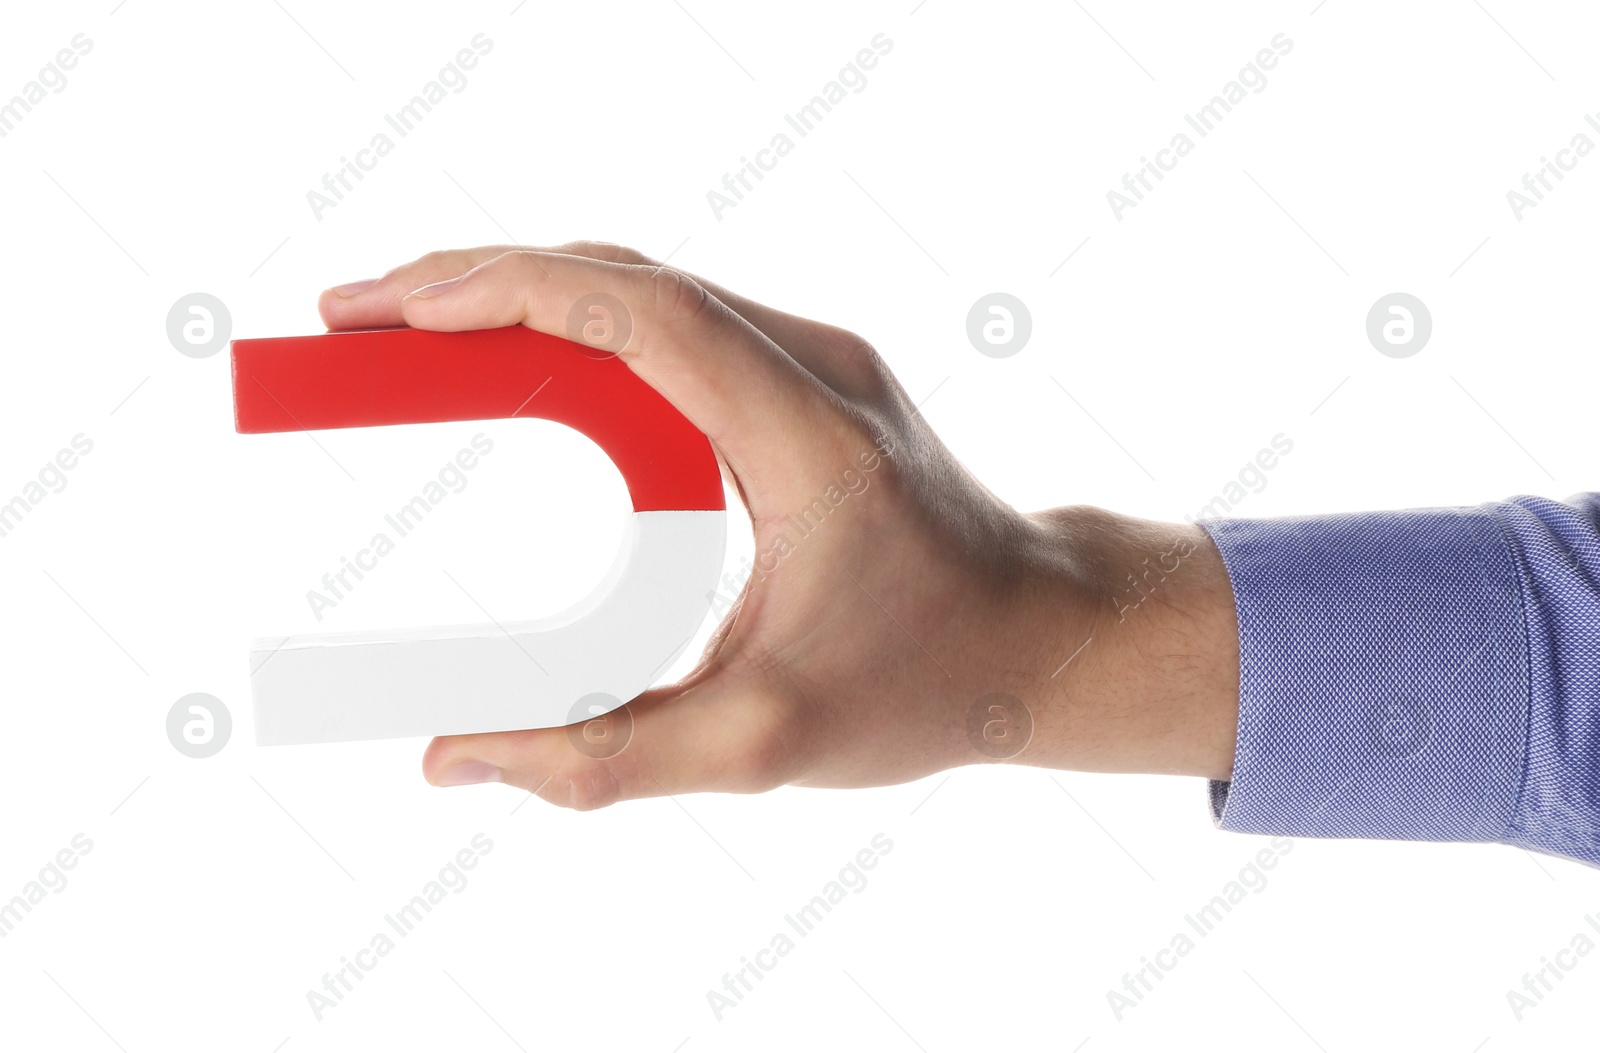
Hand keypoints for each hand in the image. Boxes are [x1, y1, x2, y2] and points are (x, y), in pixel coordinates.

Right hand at [318, 243, 1239, 806]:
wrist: (1040, 638)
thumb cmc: (930, 683)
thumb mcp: (766, 743)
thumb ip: (605, 759)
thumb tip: (454, 761)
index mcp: (811, 439)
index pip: (640, 313)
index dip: (503, 293)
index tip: (389, 311)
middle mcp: (817, 369)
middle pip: (624, 277)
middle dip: (477, 283)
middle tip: (354, 320)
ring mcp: (816, 361)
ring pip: (642, 288)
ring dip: (518, 296)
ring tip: (403, 332)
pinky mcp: (804, 377)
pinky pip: (670, 323)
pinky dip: (572, 326)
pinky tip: (505, 358)